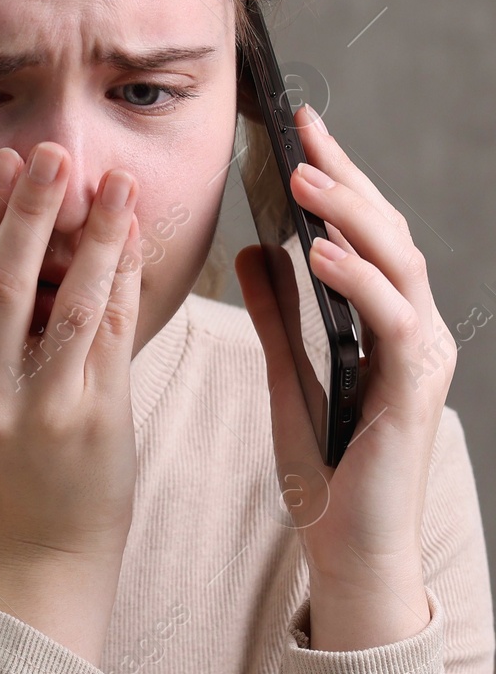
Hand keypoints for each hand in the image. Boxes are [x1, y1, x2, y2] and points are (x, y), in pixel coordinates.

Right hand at [0, 141, 145, 561]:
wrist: (41, 548)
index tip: (3, 165)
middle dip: (26, 208)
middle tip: (50, 152)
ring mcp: (36, 405)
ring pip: (63, 299)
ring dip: (91, 233)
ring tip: (112, 183)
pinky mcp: (90, 417)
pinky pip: (108, 331)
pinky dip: (121, 279)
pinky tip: (133, 239)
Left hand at [234, 103, 453, 647]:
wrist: (348, 548)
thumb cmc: (325, 466)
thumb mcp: (286, 372)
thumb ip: (276, 313)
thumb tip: (253, 249)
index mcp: (381, 319)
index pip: (360, 231)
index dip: (334, 175)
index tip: (296, 125)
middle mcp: (411, 329)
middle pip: (385, 232)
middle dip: (346, 176)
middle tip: (303, 128)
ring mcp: (420, 357)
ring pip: (398, 265)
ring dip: (350, 218)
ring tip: (305, 179)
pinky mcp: (413, 392)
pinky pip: (391, 323)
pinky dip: (358, 283)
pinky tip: (320, 254)